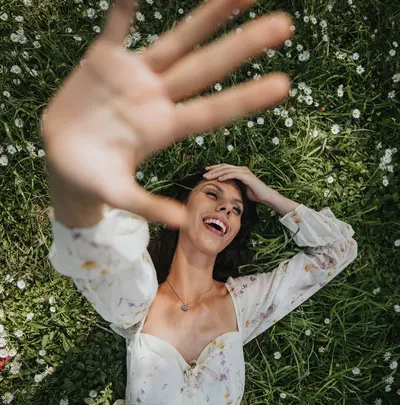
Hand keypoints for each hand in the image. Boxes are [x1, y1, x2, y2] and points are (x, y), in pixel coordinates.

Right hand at [41, 0, 292, 230]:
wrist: (63, 159)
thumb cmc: (94, 181)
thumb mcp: (118, 195)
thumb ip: (147, 205)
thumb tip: (182, 224)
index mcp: (164, 130)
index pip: (212, 112)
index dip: (245, 99)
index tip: (283, 86)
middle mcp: (157, 98)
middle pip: (206, 67)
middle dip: (242, 46)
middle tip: (285, 25)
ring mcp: (134, 76)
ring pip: (178, 39)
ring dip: (208, 14)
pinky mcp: (105, 60)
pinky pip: (119, 25)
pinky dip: (127, 4)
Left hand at [203, 163, 275, 202]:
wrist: (265, 196)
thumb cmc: (254, 194)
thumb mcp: (240, 190)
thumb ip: (233, 187)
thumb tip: (224, 190)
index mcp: (239, 171)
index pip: (224, 168)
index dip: (214, 169)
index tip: (205, 172)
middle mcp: (241, 169)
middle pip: (224, 167)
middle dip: (213, 170)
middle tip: (204, 174)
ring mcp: (244, 172)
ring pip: (227, 170)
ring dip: (217, 173)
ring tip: (208, 177)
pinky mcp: (247, 176)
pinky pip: (234, 174)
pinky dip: (226, 176)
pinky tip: (219, 179)